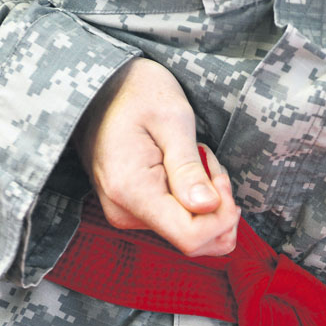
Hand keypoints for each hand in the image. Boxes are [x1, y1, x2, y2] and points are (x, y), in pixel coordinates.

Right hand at [73, 57, 239, 256]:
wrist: (104, 85)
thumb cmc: (140, 93)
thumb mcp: (172, 119)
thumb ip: (188, 168)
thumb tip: (207, 207)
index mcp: (131, 191)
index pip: (190, 237)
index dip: (220, 216)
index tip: (221, 177)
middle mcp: (125, 212)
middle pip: (193, 239)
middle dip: (217, 206)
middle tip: (206, 160)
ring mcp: (129, 215)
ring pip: (191, 231)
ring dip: (208, 199)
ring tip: (196, 157)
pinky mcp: (136, 212)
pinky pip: (179, 221)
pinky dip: (196, 199)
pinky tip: (188, 168)